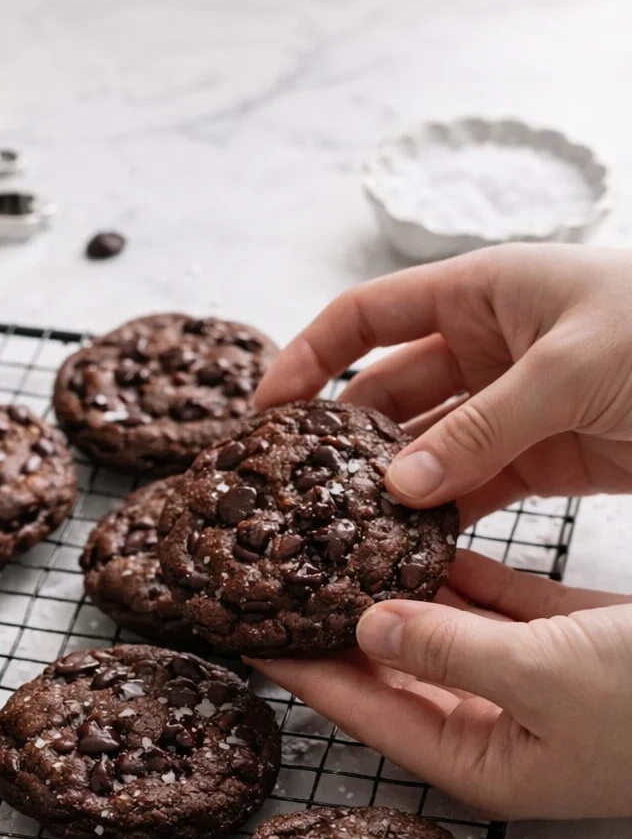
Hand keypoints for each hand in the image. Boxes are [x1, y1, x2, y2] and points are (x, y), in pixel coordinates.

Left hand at [250, 550, 631, 819]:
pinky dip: (462, 572)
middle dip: (337, 626)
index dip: (305, 671)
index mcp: (484, 761)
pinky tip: (419, 532)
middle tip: (276, 578)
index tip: (244, 632)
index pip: (367, 712)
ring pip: (443, 632)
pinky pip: (497, 605)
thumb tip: (366, 625)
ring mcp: (535, 686)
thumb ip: (450, 649)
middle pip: (394, 672)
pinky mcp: (571, 642)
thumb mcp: (547, 676)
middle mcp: (500, 729)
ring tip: (330, 544)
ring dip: (393, 590)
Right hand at [254, 244, 631, 527]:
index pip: (366, 316)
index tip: (263, 412)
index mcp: (480, 290)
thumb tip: (400, 487)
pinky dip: (440, 517)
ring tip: (344, 535)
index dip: (307, 357)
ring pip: (424, 450)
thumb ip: (483, 426)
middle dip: (343, 441)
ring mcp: (508, 405)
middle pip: (386, 393)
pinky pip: (470, 487)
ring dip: (390, 490)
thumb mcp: (574, 365)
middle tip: (297, 496)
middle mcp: (484, 345)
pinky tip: (409, 548)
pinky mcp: (539, 457)